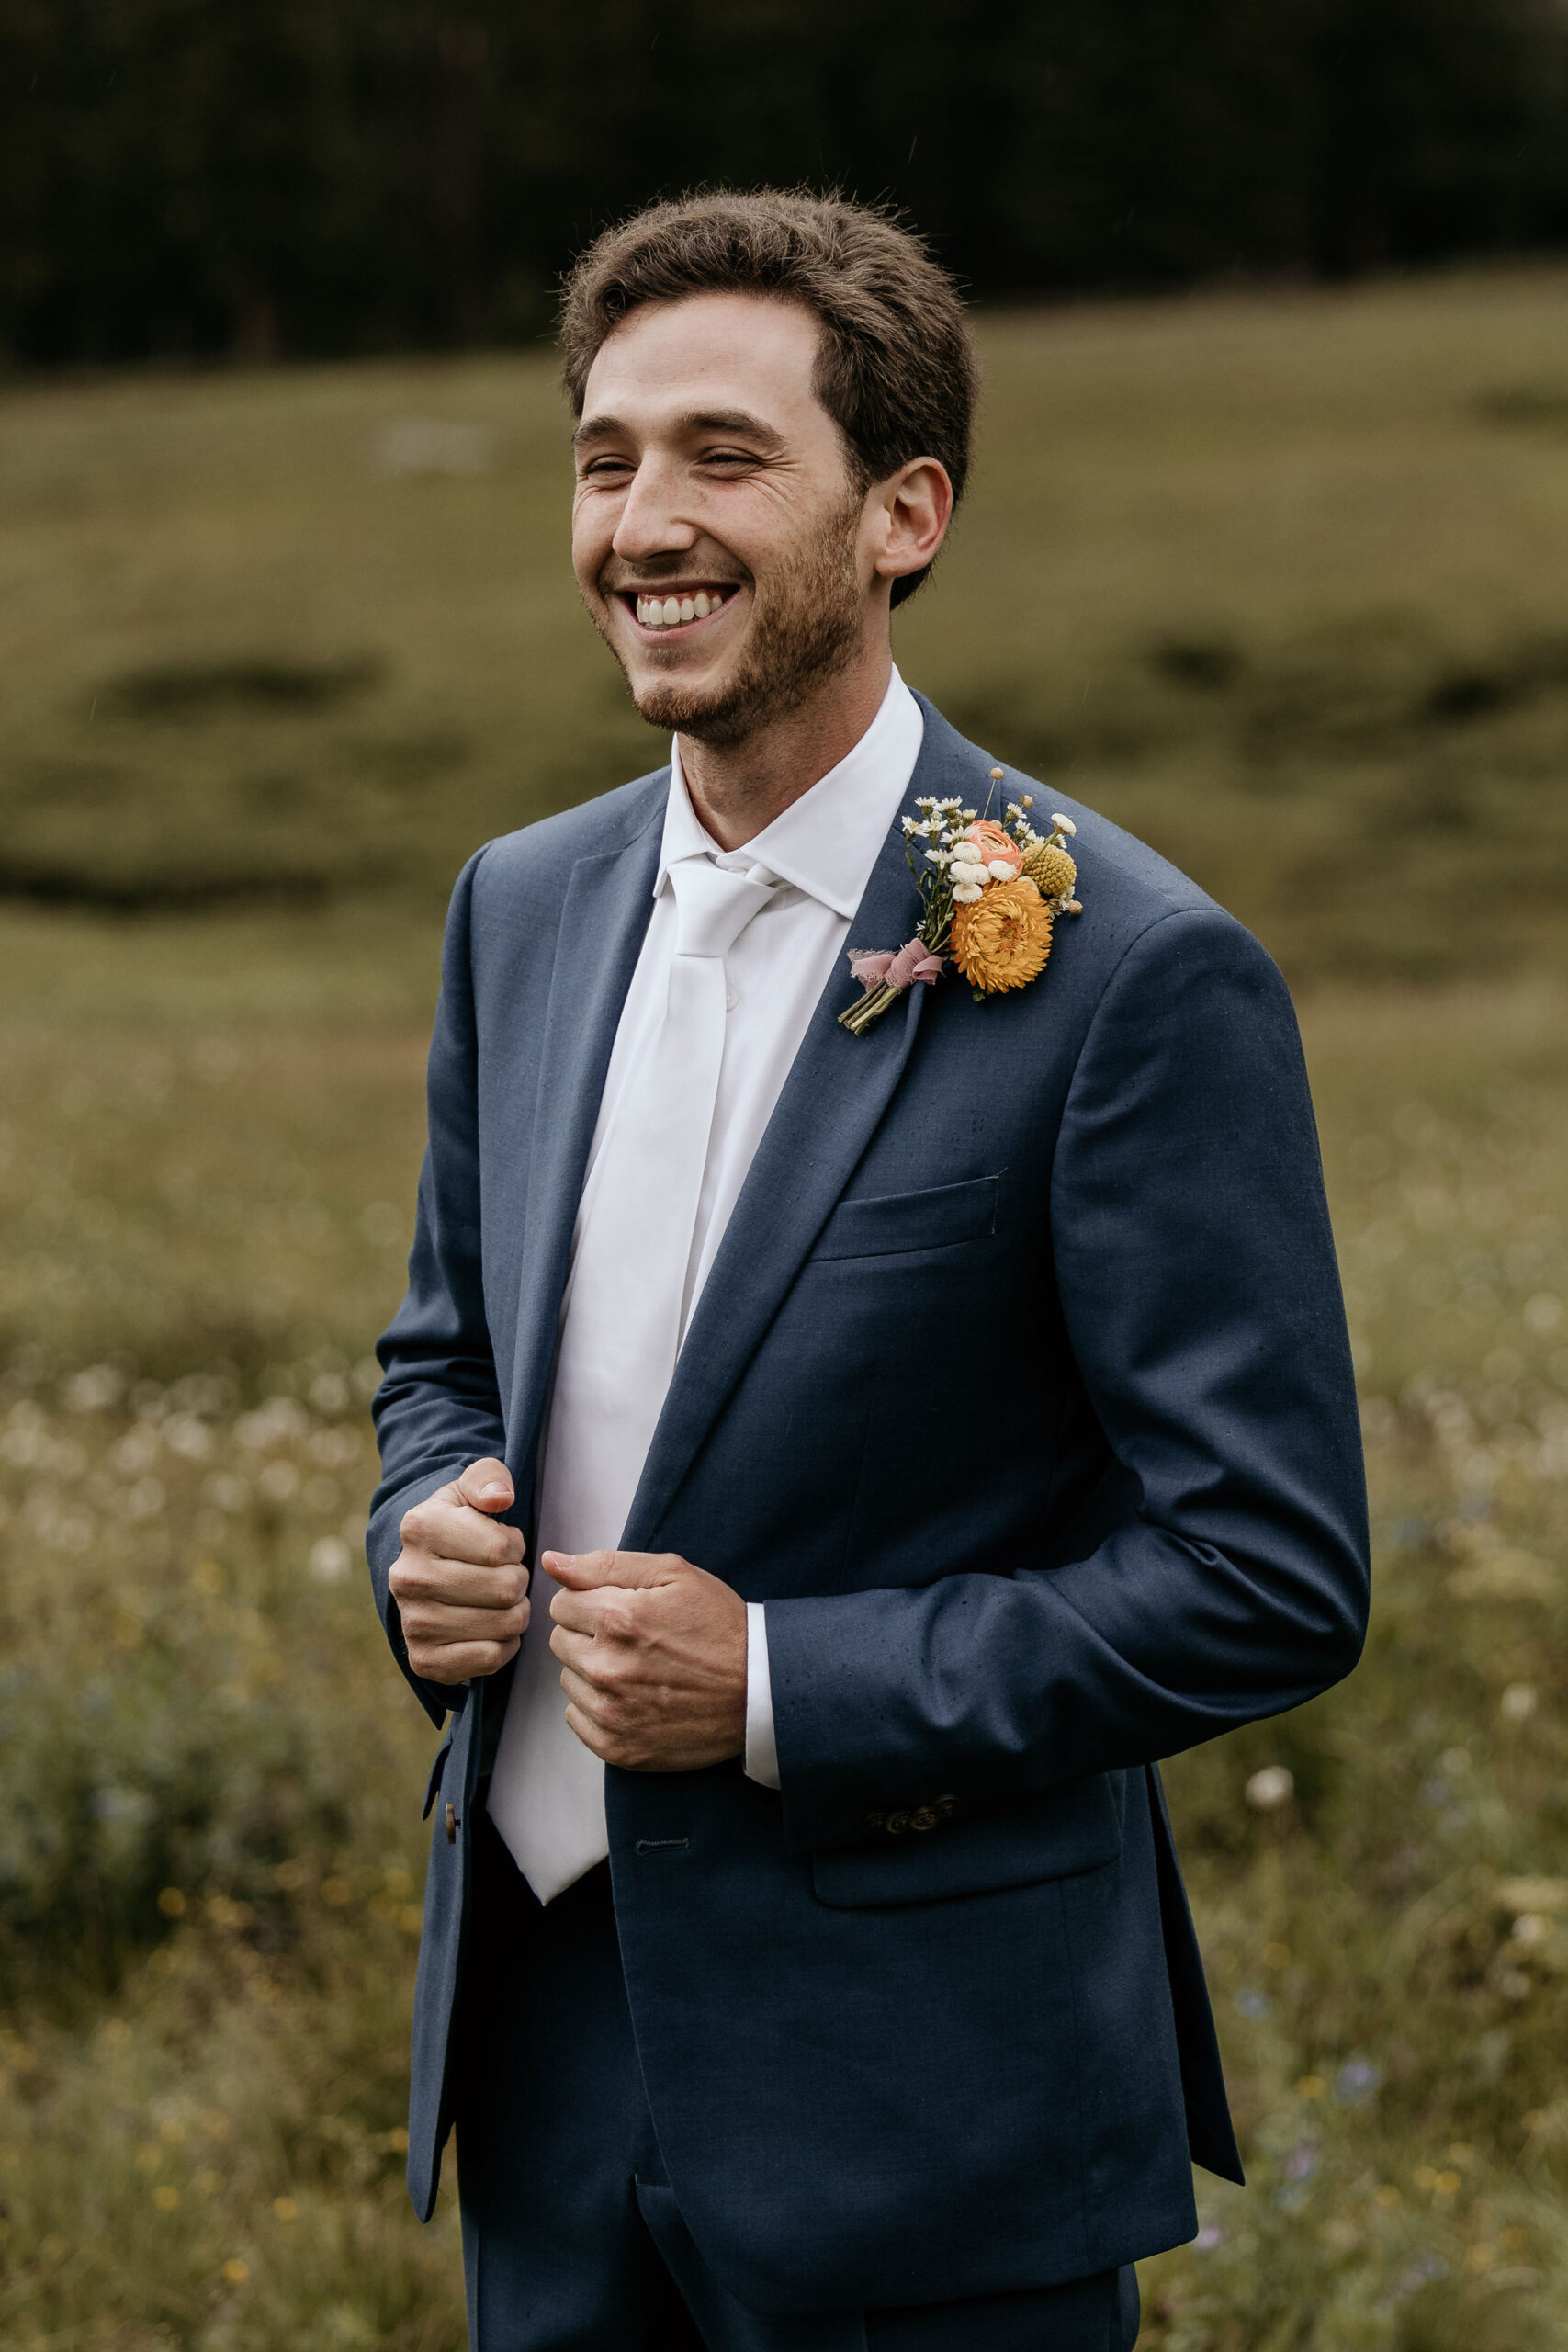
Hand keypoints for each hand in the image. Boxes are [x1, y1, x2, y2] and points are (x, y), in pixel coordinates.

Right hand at [389, 1458, 528, 1685]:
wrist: (430, 1572)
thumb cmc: (463, 1525)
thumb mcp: (475, 1488)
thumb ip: (490, 1479)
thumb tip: (499, 1497)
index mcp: (419, 1528)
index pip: (501, 1547)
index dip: (514, 1546)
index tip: (500, 1544)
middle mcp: (407, 1577)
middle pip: (506, 1588)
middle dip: (518, 1580)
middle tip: (505, 1576)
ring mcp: (412, 1623)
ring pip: (504, 1625)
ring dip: (516, 1613)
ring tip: (499, 1600)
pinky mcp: (423, 1660)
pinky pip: (491, 1658)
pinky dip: (505, 1645)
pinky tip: (492, 1628)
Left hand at [546, 1549, 745, 1771]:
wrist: (759, 1689)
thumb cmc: (718, 1625)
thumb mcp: (673, 1575)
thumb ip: (605, 1564)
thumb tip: (550, 1561)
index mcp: (617, 1619)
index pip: (561, 1603)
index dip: (592, 1602)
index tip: (621, 1609)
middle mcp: (606, 1667)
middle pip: (559, 1641)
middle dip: (588, 1635)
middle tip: (633, 1639)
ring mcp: (610, 1712)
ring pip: (568, 1680)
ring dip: (592, 1671)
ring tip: (638, 1668)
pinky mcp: (617, 1747)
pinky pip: (576, 1719)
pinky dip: (597, 1707)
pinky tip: (633, 1697)